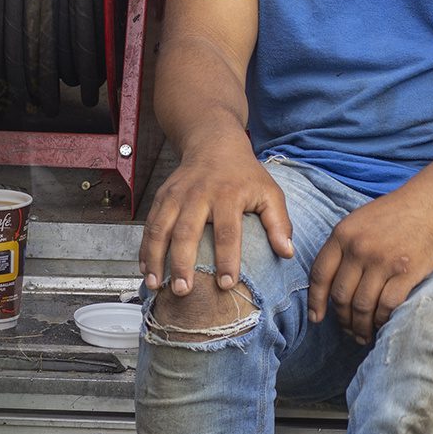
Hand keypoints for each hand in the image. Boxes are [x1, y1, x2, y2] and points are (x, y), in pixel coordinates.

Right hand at [139, 140, 293, 294]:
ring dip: (155, 259)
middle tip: (184, 290)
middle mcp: (198, 195)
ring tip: (156, 285)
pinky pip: (150, 225)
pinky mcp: (161, 197)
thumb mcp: (269, 192)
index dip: (227, 259)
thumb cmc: (244, 174)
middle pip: (187, 232)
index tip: (226, 283)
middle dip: (182, 263)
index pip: (228, 232)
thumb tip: (287, 253)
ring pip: (160, 229)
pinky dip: (144, 248)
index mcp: (227, 195)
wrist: (213, 143)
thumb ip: (279, 222)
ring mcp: (176, 195)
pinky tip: (145, 269)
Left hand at [307, 189, 432, 343]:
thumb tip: (328, 283)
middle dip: (341, 318)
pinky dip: (382, 319)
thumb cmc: (392, 215)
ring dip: (361, 325)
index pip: (319, 275)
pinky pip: (387, 306)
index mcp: (341, 235)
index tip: (316, 317)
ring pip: (362, 305)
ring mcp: (382, 261)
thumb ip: (341, 248)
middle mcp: (358, 249)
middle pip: (340, 295)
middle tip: (347, 329)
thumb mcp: (356, 222)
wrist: (429, 203)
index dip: (316, 301)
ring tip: (363, 334)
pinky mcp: (406, 272)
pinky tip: (382, 323)